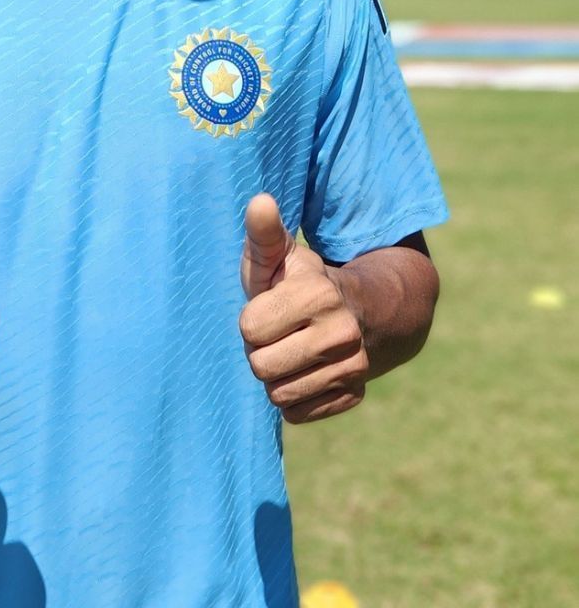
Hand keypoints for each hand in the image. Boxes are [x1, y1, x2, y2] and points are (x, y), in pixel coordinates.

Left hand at [239, 194, 367, 423]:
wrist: (364, 312)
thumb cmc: (302, 282)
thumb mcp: (282, 256)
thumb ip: (264, 234)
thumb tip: (259, 200)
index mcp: (319, 295)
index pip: (249, 330)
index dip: (251, 321)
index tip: (269, 309)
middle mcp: (343, 333)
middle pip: (261, 367)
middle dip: (260, 351)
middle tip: (277, 334)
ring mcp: (354, 367)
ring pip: (279, 394)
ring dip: (275, 375)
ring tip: (291, 350)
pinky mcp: (354, 394)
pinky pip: (299, 412)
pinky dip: (294, 396)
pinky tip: (305, 371)